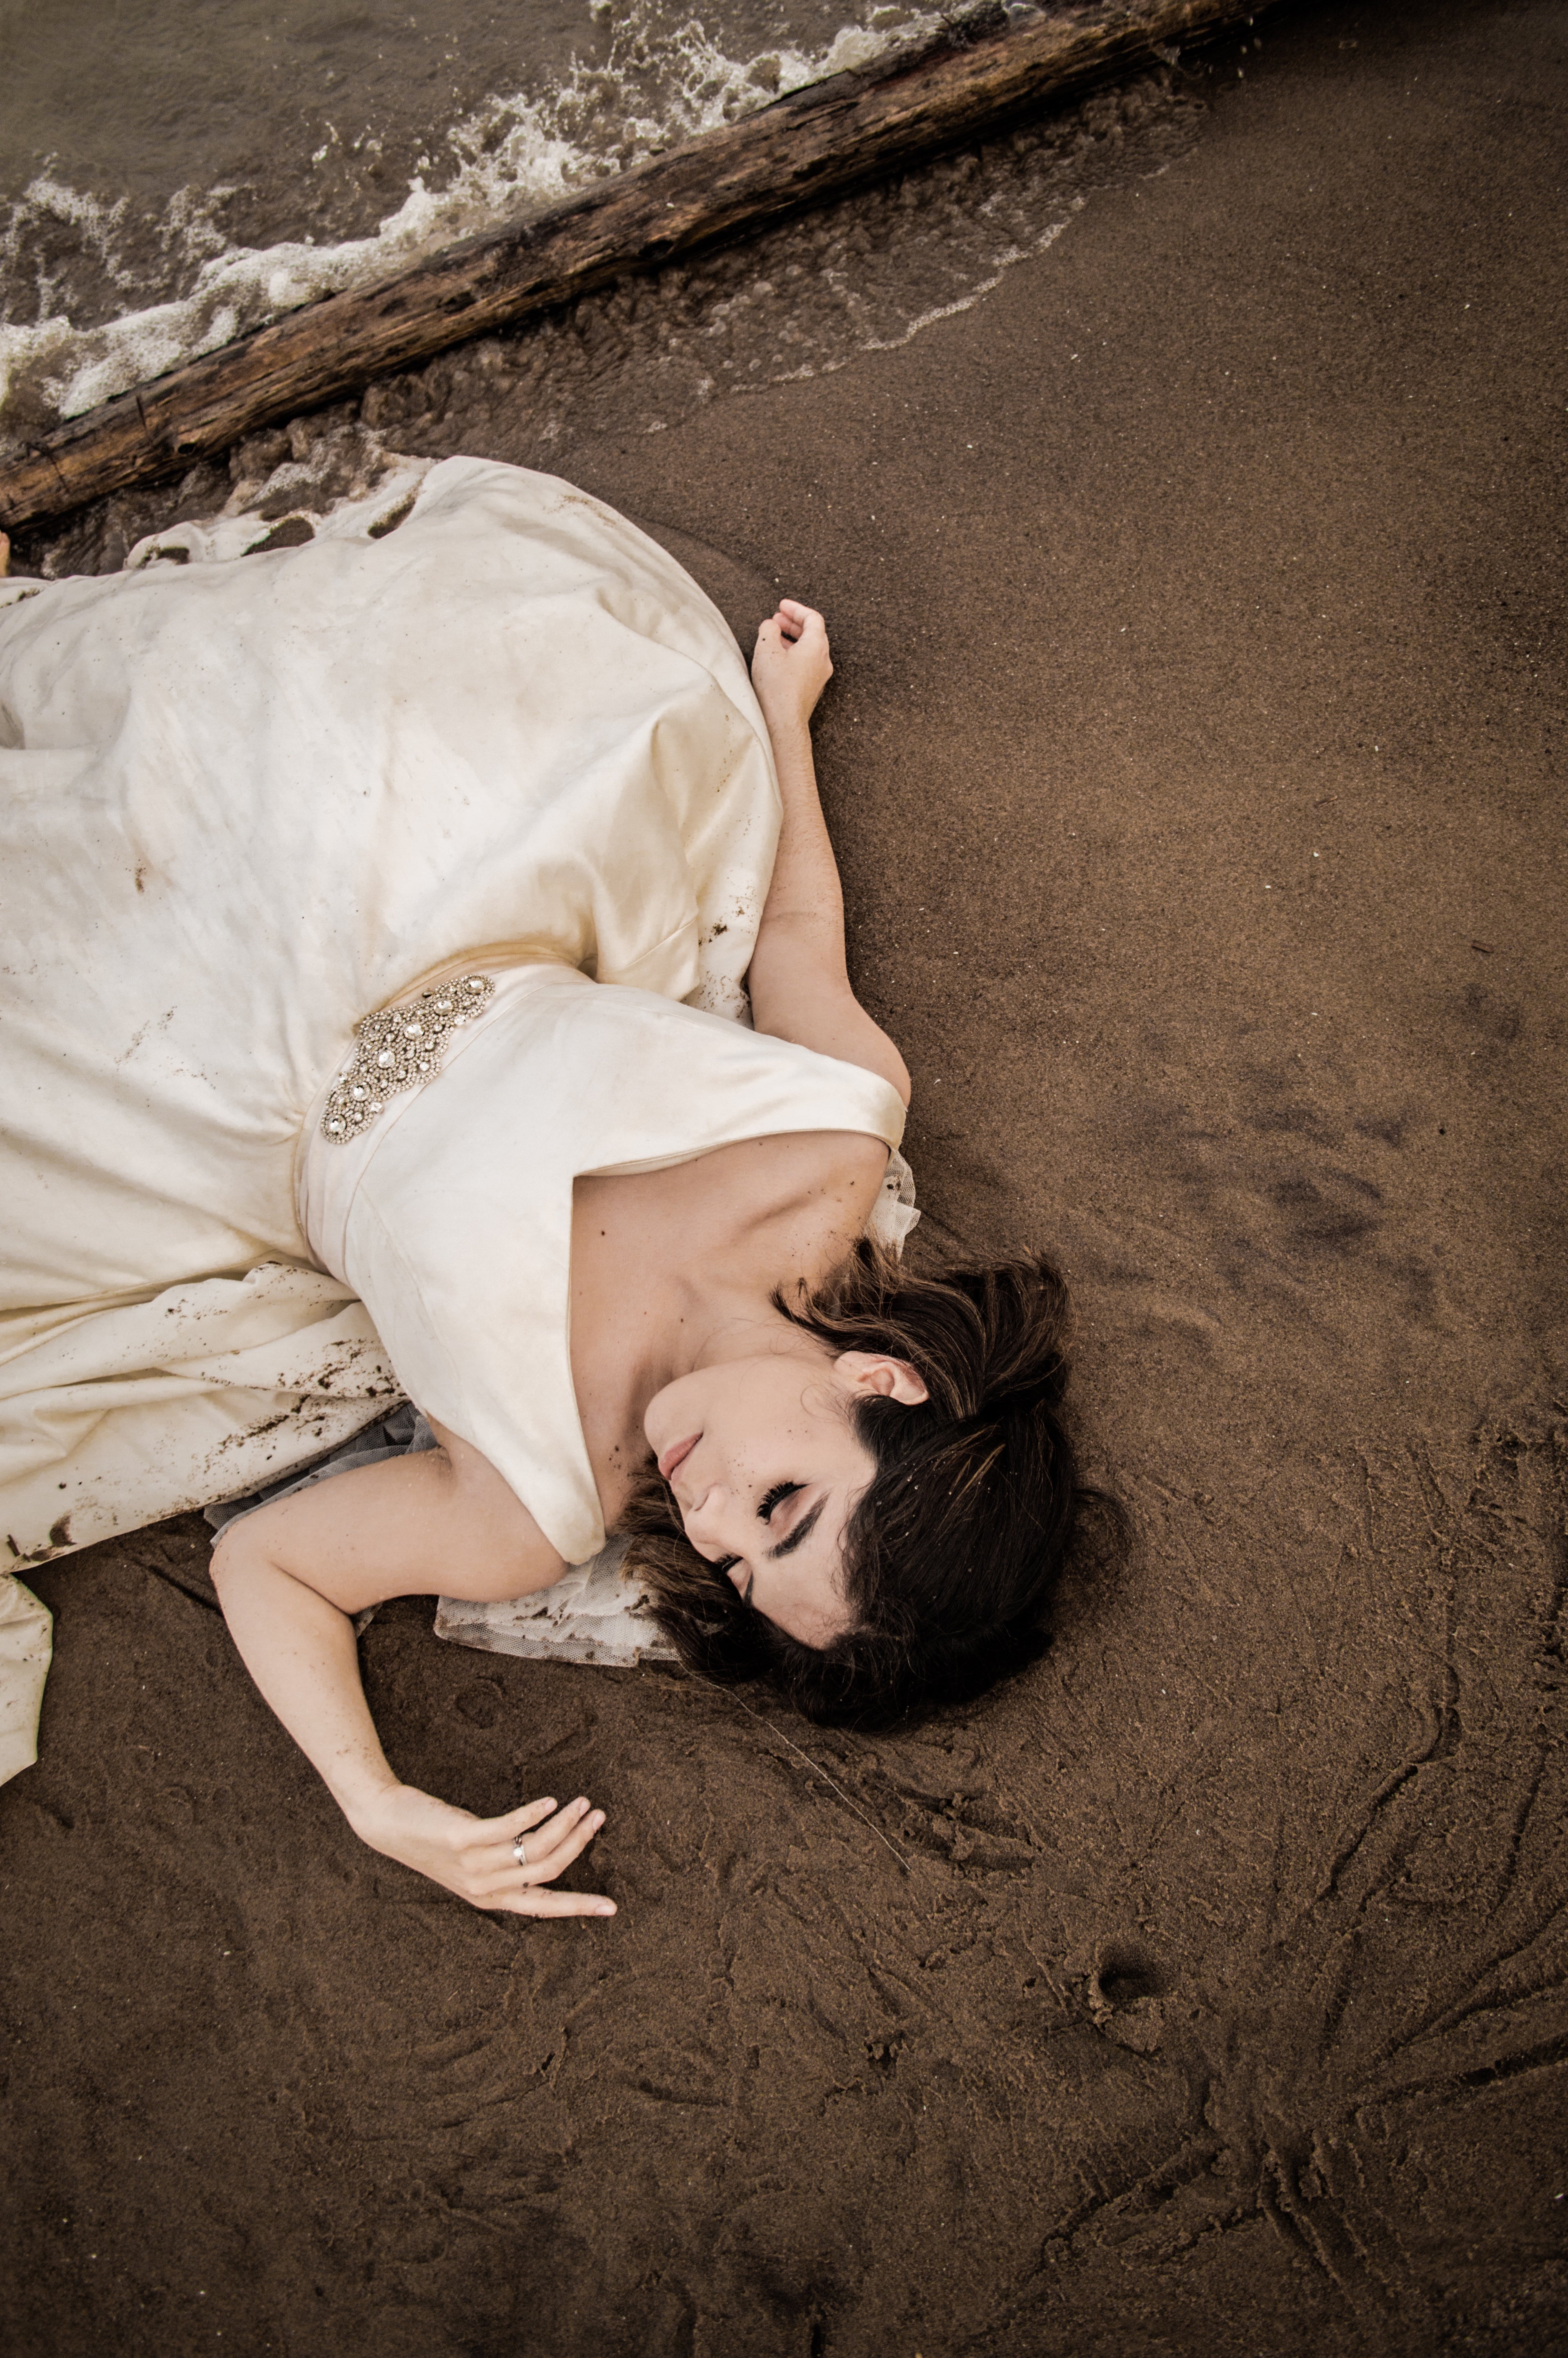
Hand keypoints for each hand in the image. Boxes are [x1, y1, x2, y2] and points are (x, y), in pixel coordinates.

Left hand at [350, 1783, 615, 1916]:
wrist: (388, 1826)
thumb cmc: (434, 1842)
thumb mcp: (471, 1865)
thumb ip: (504, 1866)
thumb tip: (548, 1849)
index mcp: (490, 1898)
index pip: (544, 1906)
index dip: (579, 1906)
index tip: (612, 1907)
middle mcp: (484, 1887)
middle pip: (547, 1870)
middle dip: (579, 1843)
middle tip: (598, 1817)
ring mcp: (473, 1863)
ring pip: (534, 1849)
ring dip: (564, 1823)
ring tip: (582, 1802)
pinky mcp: (462, 1837)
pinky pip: (508, 1827)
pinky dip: (534, 1813)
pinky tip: (549, 1800)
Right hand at [752, 599, 832, 733]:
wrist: (783, 722)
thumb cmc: (777, 687)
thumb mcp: (767, 649)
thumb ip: (768, 630)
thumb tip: (770, 625)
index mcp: (816, 646)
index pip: (812, 618)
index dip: (796, 608)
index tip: (782, 605)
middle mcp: (823, 660)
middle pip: (812, 633)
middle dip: (793, 623)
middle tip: (777, 619)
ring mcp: (819, 676)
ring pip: (809, 649)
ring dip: (792, 638)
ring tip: (774, 636)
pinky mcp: (811, 688)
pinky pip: (806, 663)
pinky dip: (793, 653)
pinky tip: (778, 658)